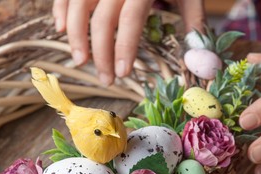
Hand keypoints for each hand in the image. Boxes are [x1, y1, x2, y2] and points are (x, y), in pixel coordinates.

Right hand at [52, 0, 204, 85]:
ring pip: (79, 6)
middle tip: (105, 79)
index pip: (130, 20)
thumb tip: (199, 58)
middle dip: (101, 53)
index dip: (124, 48)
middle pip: (102, 19)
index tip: (122, 74)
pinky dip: (60, 9)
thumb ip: (193, 20)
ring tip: (80, 61)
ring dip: (76, 36)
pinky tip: (61, 29)